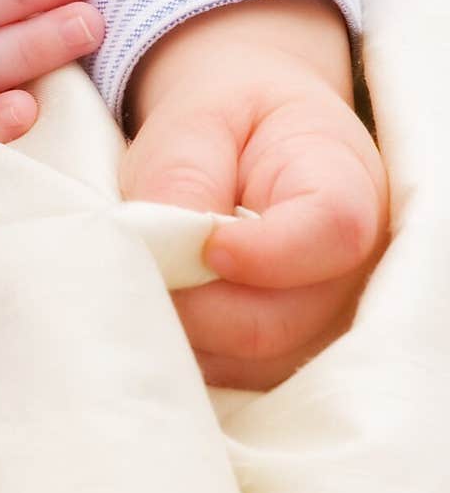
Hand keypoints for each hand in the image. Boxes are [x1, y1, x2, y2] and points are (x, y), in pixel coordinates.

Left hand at [121, 0, 388, 388]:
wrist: (247, 142)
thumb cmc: (227, 121)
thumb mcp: (199, 117)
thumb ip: (182, 173)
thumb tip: (160, 248)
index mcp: (348, 185)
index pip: (330, 232)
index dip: (260, 252)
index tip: (202, 243)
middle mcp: (353, 269)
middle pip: (274, 320)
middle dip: (190, 299)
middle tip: (139, 256)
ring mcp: (322, 324)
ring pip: (243, 361)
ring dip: (180, 326)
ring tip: (152, 266)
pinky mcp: (284, 358)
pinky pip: (228, 375)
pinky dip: (183, 345)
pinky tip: (165, 297)